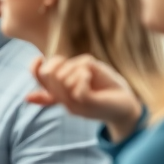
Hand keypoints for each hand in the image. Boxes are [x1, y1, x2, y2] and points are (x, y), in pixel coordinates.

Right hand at [27, 54, 143, 140]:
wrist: (129, 106)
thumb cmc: (108, 86)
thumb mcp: (87, 72)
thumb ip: (70, 68)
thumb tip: (46, 62)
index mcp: (62, 93)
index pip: (38, 79)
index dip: (34, 67)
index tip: (41, 57)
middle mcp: (64, 100)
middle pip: (48, 75)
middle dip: (60, 62)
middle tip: (78, 65)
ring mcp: (74, 105)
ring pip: (62, 79)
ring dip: (76, 68)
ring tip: (88, 73)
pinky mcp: (87, 105)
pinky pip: (76, 88)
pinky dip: (82, 76)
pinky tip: (89, 75)